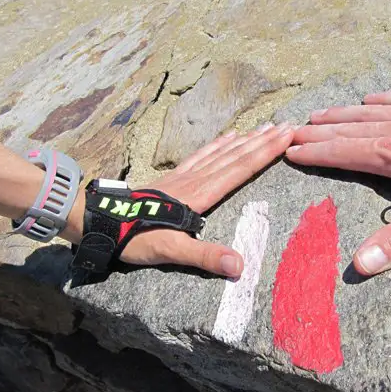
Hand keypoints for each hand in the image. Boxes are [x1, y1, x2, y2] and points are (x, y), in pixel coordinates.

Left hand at [119, 123, 293, 276]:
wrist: (102, 220)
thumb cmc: (135, 237)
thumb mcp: (169, 252)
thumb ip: (204, 257)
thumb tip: (239, 265)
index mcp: (200, 195)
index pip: (240, 169)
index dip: (265, 153)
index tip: (286, 136)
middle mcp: (196, 180)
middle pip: (236, 156)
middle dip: (263, 141)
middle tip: (288, 126)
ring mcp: (184, 176)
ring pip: (222, 153)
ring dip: (246, 140)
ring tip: (266, 126)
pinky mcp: (174, 177)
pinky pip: (202, 155)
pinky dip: (218, 144)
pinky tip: (228, 136)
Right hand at [286, 92, 390, 275]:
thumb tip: (361, 263)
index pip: (344, 153)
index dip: (315, 153)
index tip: (288, 150)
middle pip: (351, 130)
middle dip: (320, 133)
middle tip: (291, 131)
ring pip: (370, 113)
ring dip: (342, 115)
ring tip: (318, 115)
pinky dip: (380, 100)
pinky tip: (371, 98)